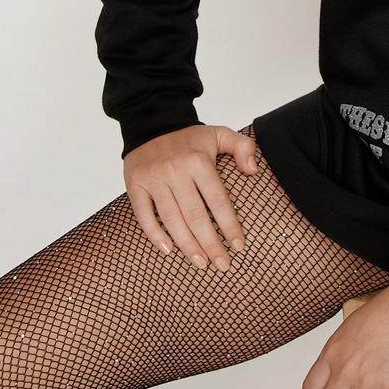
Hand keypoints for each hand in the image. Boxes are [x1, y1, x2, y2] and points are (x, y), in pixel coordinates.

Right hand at [123, 124, 257, 270]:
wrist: (151, 123)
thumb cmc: (189, 138)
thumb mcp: (220, 133)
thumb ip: (243, 147)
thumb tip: (253, 171)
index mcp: (198, 161)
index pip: (218, 200)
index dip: (229, 226)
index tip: (239, 246)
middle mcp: (175, 171)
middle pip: (195, 216)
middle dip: (211, 244)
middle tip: (222, 265)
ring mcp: (153, 179)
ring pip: (172, 220)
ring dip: (187, 245)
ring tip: (201, 263)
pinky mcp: (135, 185)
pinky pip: (144, 215)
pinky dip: (155, 234)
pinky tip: (169, 250)